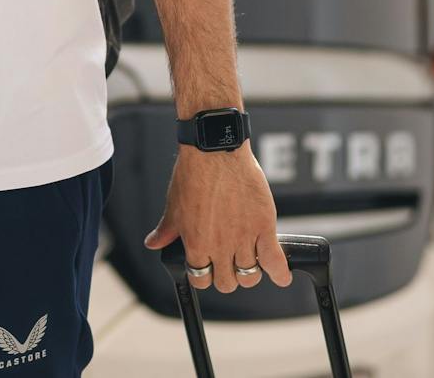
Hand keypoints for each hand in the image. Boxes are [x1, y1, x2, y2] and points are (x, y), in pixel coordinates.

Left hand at [142, 142, 291, 292]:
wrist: (215, 150)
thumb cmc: (193, 174)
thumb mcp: (174, 205)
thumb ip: (166, 230)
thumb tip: (153, 243)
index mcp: (196, 243)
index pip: (200, 280)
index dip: (204, 276)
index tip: (208, 268)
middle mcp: (220, 246)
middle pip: (227, 283)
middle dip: (227, 276)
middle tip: (229, 263)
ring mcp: (243, 239)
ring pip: (250, 276)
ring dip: (250, 272)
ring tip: (249, 260)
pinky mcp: (263, 227)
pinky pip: (275, 261)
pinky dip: (279, 272)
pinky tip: (280, 275)